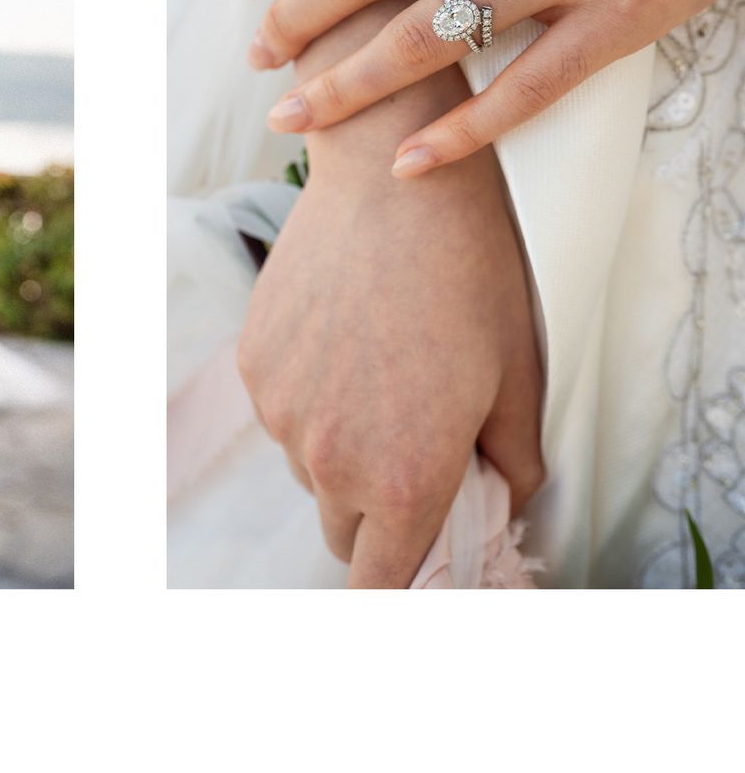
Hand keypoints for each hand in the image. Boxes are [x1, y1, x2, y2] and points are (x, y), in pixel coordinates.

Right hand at [238, 0, 544, 585]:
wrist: (393, 186)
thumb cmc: (469, 278)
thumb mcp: (518, 378)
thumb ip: (511, 463)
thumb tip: (497, 498)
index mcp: (404, 478)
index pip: (378, 582)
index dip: (394, 587)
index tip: (408, 571)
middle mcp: (329, 458)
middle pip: (342, 526)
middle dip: (376, 508)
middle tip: (416, 446)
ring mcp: (282, 412)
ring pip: (309, 465)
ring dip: (341, 447)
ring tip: (382, 373)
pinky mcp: (254, 365)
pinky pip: (282, 411)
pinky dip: (310, 397)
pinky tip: (347, 338)